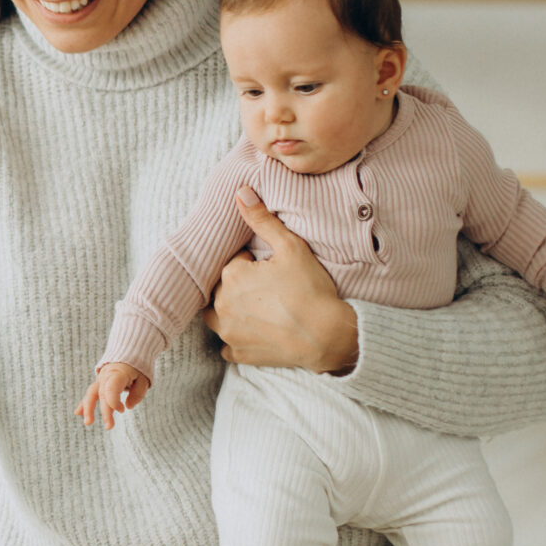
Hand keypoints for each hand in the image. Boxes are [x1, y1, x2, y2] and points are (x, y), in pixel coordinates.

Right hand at [77, 363, 149, 428]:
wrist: (128, 352)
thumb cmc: (137, 368)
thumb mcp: (143, 379)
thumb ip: (137, 394)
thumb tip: (127, 407)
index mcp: (118, 373)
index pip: (111, 389)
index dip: (114, 401)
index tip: (122, 410)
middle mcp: (106, 376)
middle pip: (102, 395)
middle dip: (105, 412)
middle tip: (109, 427)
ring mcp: (100, 379)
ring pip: (91, 394)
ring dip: (89, 408)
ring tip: (88, 422)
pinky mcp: (98, 383)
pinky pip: (90, 394)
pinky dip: (84, 403)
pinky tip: (78, 413)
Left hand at [200, 186, 358, 372]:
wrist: (327, 336)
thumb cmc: (311, 290)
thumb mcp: (290, 247)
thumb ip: (262, 219)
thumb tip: (241, 192)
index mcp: (231, 276)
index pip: (233, 261)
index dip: (252, 261)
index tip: (271, 268)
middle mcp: (221, 305)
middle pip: (223, 288)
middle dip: (239, 285)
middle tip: (269, 288)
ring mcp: (228, 332)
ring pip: (217, 316)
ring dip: (230, 310)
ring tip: (259, 307)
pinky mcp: (238, 353)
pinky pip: (227, 345)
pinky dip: (238, 338)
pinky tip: (256, 331)